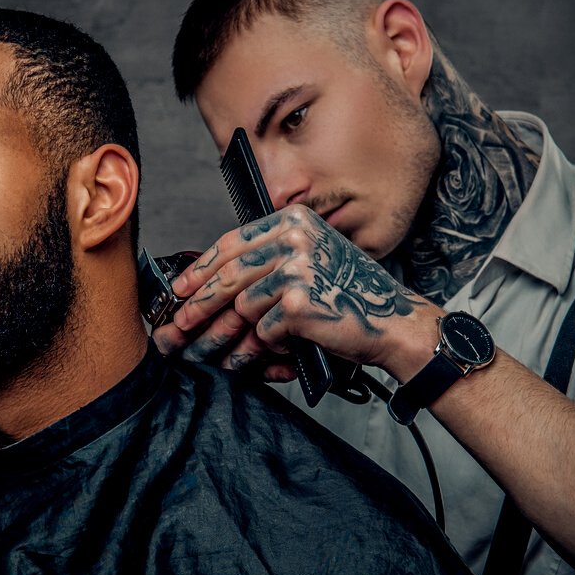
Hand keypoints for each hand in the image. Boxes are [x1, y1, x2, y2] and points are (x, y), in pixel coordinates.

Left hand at [151, 204, 437, 379]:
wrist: (393, 322)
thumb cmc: (351, 296)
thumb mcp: (310, 263)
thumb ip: (268, 264)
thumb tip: (210, 283)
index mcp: (294, 222)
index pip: (233, 243)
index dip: (202, 268)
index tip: (181, 288)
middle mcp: (295, 238)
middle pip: (230, 273)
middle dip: (199, 304)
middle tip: (180, 325)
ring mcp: (297, 268)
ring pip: (243, 305)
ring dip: (236, 334)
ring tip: (229, 351)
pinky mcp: (298, 301)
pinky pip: (264, 328)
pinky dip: (267, 345)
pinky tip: (274, 352)